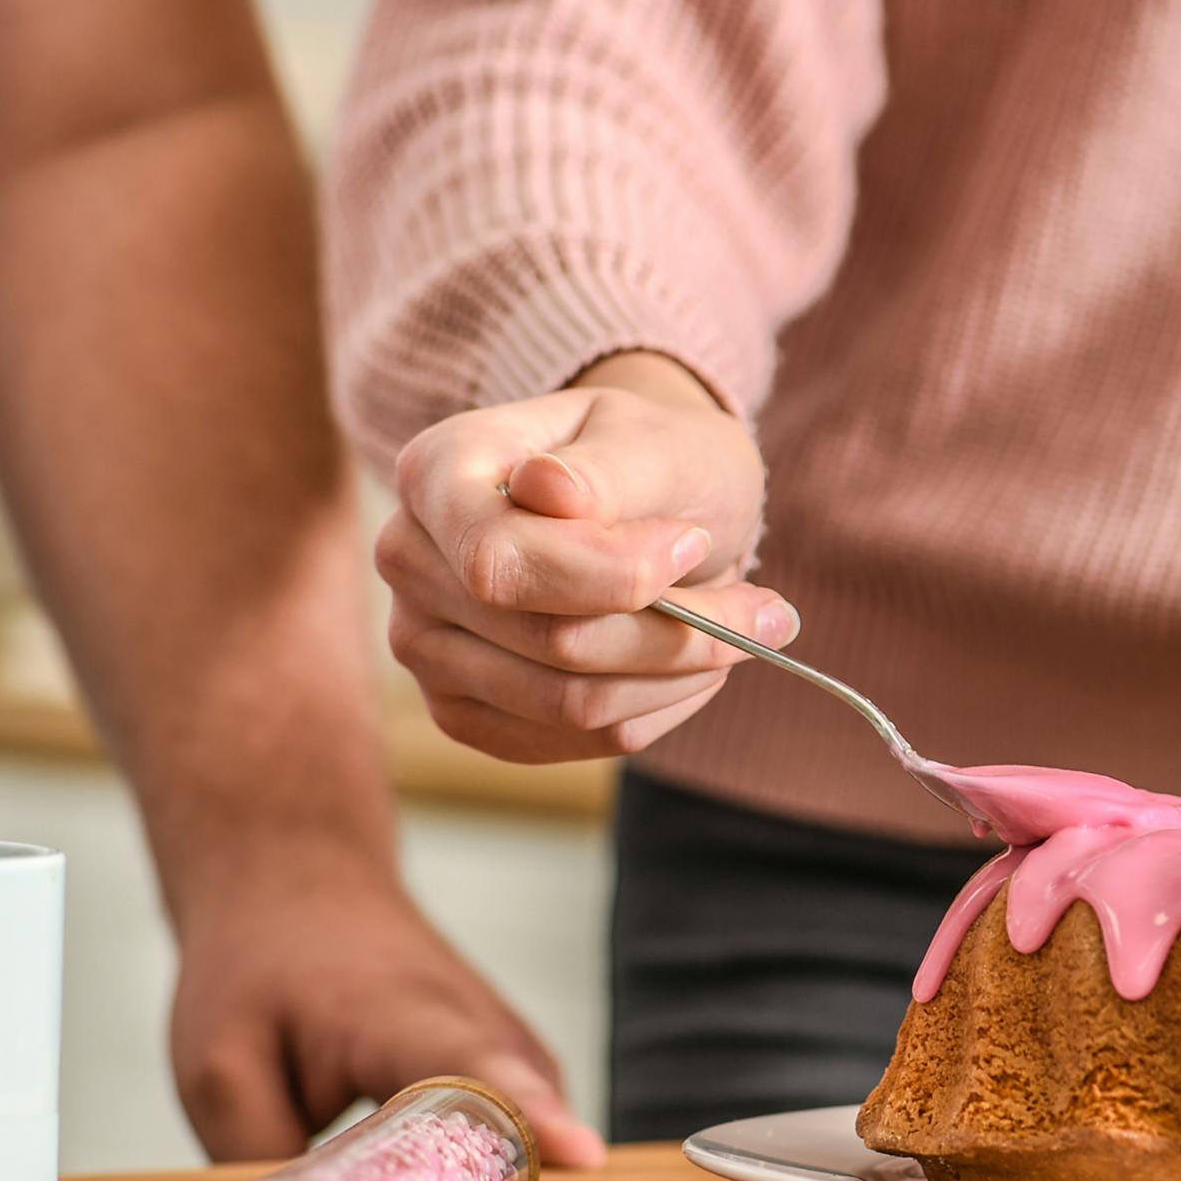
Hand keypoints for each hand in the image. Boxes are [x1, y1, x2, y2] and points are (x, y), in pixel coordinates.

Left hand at [168, 864, 604, 1169]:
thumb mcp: (216, 1065)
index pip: (479, 1070)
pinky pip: (518, 1121)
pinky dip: (491, 1161)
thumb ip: (260, 1155)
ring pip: (526, 1128)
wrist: (297, 877)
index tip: (581, 1157)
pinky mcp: (508, 1053)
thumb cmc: (257, 967)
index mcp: (402, 1017)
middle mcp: (477, 1022)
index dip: (526, 1120)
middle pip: (523, 1120)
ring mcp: (505, 1036)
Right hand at [378, 351, 787, 762]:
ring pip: (570, 704)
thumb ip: (609, 467)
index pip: (503, 564)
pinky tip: (691, 666)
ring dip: (679, 676)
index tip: (696, 544)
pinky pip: (574, 742)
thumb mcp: (657, 438)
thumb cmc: (650, 458)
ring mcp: (425, 645)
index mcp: (435, 472)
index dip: (612, 575)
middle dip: (679, 633)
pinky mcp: (465, 710)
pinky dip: (656, 707)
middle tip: (771, 612)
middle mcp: (409, 560)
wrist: (644, 500)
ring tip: (745, 633)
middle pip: (551, 642)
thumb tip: (547, 490)